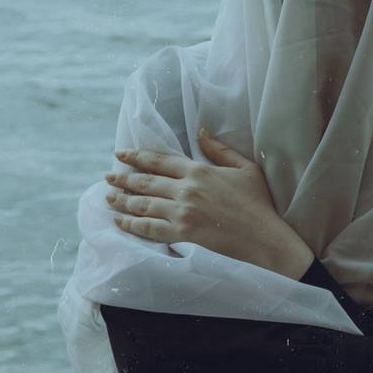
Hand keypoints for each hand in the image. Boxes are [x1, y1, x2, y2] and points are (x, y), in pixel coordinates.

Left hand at [104, 129, 314, 278]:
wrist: (264, 239)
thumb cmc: (259, 205)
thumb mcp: (245, 169)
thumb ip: (219, 150)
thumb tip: (200, 132)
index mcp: (199, 170)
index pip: (159, 160)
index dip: (136, 156)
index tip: (121, 154)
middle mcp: (186, 189)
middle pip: (145, 181)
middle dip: (123, 178)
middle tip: (108, 177)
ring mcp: (182, 212)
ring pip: (143, 204)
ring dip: (123, 201)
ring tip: (109, 198)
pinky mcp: (181, 233)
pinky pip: (148, 228)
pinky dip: (131, 224)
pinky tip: (120, 222)